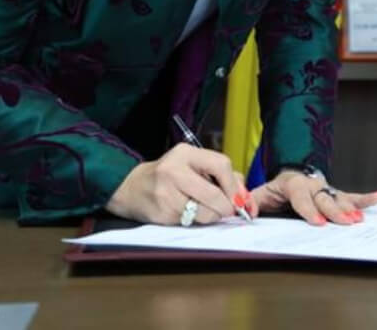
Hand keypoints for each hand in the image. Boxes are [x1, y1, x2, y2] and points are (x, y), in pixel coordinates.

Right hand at [106, 143, 254, 225]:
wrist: (131, 188)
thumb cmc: (169, 176)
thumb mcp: (192, 165)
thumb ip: (220, 175)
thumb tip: (245, 196)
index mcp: (185, 153)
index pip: (220, 165)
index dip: (234, 185)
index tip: (240, 198)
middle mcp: (174, 170)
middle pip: (214, 193)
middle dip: (228, 207)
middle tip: (230, 211)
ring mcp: (166, 193)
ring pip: (205, 213)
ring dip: (213, 216)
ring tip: (206, 210)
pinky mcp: (162, 213)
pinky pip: (191, 222)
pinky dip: (196, 221)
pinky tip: (188, 213)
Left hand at [251, 169, 376, 225]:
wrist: (287, 177)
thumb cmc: (274, 190)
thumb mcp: (259, 193)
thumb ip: (251, 201)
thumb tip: (248, 211)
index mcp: (293, 184)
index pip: (301, 197)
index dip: (309, 210)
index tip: (318, 222)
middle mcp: (312, 185)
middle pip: (324, 199)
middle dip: (334, 211)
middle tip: (344, 222)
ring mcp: (325, 189)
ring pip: (338, 198)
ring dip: (350, 208)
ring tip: (359, 218)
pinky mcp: (334, 193)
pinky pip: (351, 195)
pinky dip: (366, 198)